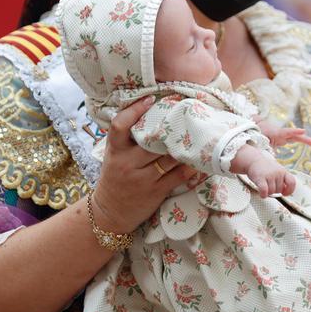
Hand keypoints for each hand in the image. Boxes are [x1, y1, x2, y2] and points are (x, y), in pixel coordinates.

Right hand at [93, 96, 196, 232]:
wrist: (110, 212)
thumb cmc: (114, 177)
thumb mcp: (113, 155)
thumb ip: (125, 137)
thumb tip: (144, 109)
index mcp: (115, 151)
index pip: (119, 125)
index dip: (134, 110)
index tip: (149, 99)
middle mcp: (127, 163)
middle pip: (152, 141)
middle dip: (169, 128)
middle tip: (185, 114)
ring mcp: (142, 178)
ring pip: (169, 157)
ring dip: (184, 146)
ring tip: (197, 134)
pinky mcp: (156, 192)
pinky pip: (178, 176)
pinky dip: (191, 167)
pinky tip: (200, 160)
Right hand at [246, 154, 296, 197]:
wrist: (253, 160)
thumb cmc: (266, 168)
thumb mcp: (277, 171)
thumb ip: (282, 180)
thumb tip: (285, 192)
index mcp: (284, 171)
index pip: (292, 182)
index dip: (289, 190)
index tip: (284, 193)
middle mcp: (278, 173)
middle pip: (279, 190)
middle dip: (274, 191)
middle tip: (269, 187)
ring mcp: (269, 175)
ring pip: (272, 192)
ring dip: (268, 193)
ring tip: (264, 188)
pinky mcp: (260, 178)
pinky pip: (264, 191)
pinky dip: (263, 195)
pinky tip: (262, 194)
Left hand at [258, 120, 310, 147]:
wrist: (254, 128)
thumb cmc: (256, 136)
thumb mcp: (259, 143)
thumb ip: (265, 150)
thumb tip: (270, 159)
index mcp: (276, 133)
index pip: (286, 132)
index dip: (294, 132)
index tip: (303, 131)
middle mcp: (281, 133)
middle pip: (294, 135)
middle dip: (303, 138)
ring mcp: (283, 135)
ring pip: (295, 137)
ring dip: (305, 140)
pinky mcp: (283, 137)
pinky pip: (293, 138)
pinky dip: (300, 140)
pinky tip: (310, 143)